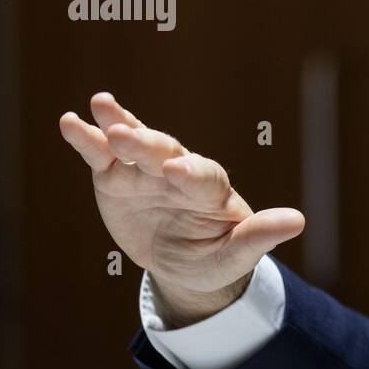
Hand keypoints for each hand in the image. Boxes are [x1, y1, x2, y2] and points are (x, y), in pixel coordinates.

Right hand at [58, 91, 304, 325]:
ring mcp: (145, 172)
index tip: (177, 173)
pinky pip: (101, 155)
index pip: (203, 176)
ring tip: (101, 106)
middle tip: (127, 138)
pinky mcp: (116, 178)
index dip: (191, 173)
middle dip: (147, 145)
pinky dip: (86, 138)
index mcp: (212, 189)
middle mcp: (179, 171)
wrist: (184, 262)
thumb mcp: (237, 254)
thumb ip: (260, 235)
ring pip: (133, 144)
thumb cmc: (217, 256)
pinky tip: (70, 121)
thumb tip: (299, 221)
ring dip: (118, 125)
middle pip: (164, 152)